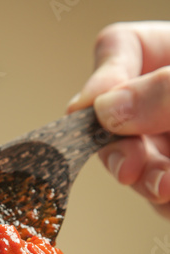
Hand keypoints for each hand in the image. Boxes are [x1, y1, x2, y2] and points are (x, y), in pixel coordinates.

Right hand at [67, 21, 169, 218]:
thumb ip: (164, 89)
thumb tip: (105, 110)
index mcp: (165, 58)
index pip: (117, 50)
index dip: (101, 79)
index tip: (92, 107)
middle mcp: (157, 104)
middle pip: (111, 122)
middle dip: (118, 150)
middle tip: (131, 166)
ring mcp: (164, 145)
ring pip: (133, 168)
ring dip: (146, 183)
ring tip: (167, 188)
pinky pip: (159, 198)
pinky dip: (165, 204)